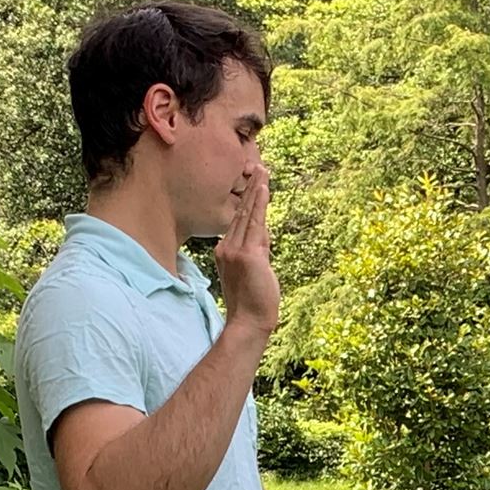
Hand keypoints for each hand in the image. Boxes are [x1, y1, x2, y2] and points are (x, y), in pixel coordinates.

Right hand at [213, 164, 278, 338]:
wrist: (249, 321)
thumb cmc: (253, 301)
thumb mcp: (255, 270)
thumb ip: (258, 250)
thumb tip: (264, 232)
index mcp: (225, 251)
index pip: (238, 222)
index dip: (246, 202)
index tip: (254, 185)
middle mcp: (226, 247)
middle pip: (240, 213)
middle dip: (251, 190)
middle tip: (258, 167)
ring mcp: (235, 250)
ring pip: (247, 214)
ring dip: (256, 191)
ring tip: (263, 171)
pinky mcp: (248, 254)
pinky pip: (255, 224)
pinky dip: (259, 205)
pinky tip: (263, 189)